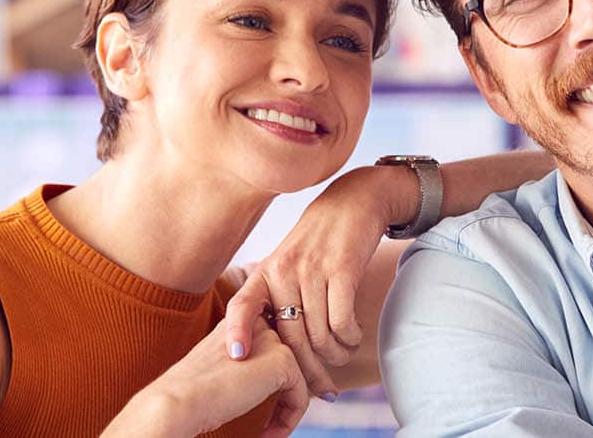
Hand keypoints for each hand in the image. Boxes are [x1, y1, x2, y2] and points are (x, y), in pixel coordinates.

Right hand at [104, 318, 308, 437]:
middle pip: (286, 362)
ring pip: (296, 378)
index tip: (265, 411)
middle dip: (285, 395)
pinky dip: (290, 418)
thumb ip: (243, 366)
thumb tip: (267, 384)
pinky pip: (301, 393)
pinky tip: (269, 433)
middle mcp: (255, 322)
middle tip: (272, 424)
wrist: (179, 401)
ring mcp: (270, 338)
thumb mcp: (220, 370)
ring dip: (288, 410)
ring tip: (269, 432)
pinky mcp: (281, 359)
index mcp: (236, 321)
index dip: (271, 382)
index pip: (268, 349)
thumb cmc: (188, 394)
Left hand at [224, 165, 414, 397]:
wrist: (355, 201)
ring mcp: (312, 270)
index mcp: (267, 271)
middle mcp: (284, 270)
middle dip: (307, 370)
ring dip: (335, 354)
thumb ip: (280, 296)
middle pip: (290, 337)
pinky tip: (353, 336)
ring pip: (319, 334)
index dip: (236, 331)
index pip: (242, 304)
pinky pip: (341, 321)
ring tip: (343, 355)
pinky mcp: (342, 270)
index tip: (237, 357)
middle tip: (323, 390)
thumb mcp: (289, 261)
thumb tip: (276, 347)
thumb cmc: (321, 240)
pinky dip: (349, 337)